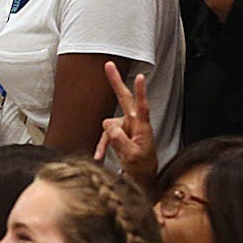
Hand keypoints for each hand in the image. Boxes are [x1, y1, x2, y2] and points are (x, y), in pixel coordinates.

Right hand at [93, 61, 158, 189]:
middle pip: (124, 98)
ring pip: (108, 125)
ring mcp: (125, 127)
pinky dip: (101, 146)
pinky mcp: (118, 133)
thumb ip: (122, 141)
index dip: (140, 92)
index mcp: (142, 127)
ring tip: (109, 155)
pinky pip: (104, 135)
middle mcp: (134, 123)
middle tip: (109, 65)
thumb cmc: (142, 167)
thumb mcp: (132, 157)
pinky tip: (99, 157)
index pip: (142, 106)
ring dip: (106, 140)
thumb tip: (110, 126)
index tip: (140, 77)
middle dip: (116, 82)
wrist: (142, 177)